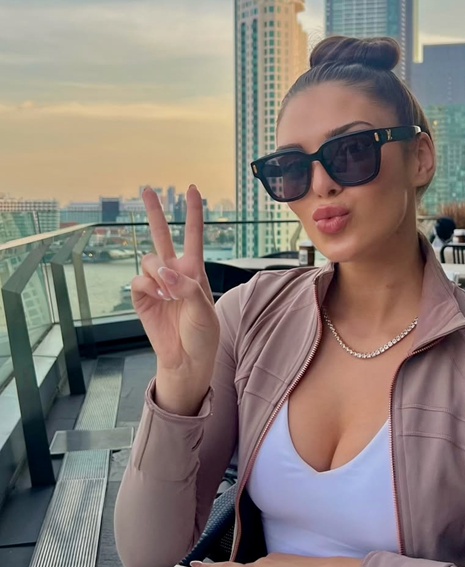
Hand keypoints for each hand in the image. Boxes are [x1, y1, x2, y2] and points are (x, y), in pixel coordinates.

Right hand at [131, 186, 219, 383]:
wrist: (186, 358)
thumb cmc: (202, 333)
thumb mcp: (204, 310)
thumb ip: (187, 287)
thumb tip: (164, 272)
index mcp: (194, 270)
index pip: (194, 236)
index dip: (193, 213)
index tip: (193, 189)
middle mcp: (174, 272)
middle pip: (162, 235)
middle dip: (154, 212)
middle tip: (147, 189)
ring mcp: (157, 284)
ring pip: (149, 259)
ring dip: (158, 272)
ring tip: (169, 293)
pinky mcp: (142, 297)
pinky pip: (138, 280)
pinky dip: (148, 286)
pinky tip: (159, 298)